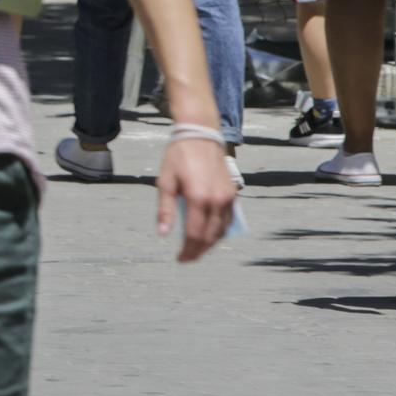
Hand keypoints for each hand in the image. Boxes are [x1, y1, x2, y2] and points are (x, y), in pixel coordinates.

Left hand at [155, 137, 236, 261]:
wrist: (201, 135)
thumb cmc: (179, 156)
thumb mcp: (166, 181)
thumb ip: (165, 209)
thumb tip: (163, 233)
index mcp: (198, 198)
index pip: (194, 234)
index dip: (187, 250)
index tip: (180, 259)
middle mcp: (216, 201)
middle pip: (209, 237)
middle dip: (198, 251)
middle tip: (187, 258)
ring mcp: (227, 198)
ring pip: (221, 231)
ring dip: (209, 244)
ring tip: (196, 250)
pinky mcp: (233, 194)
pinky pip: (228, 220)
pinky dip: (219, 232)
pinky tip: (209, 236)